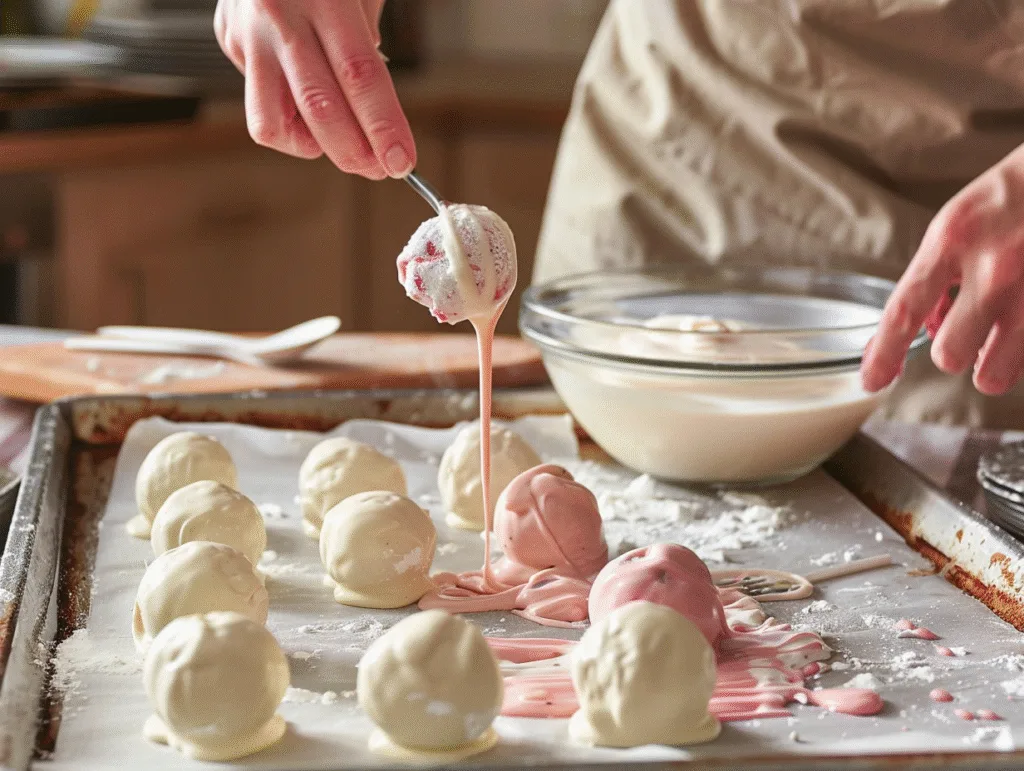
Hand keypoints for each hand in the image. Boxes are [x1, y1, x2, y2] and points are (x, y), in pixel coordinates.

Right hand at [214, 0, 415, 178]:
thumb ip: (366, 44)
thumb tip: (374, 113)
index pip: (360, 76)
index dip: (383, 125)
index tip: (401, 160)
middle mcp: (280, 16)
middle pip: (319, 107)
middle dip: (354, 151)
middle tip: (379, 170)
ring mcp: (248, 33)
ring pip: (271, 121)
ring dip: (313, 148)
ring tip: (340, 144)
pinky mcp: (228, 41)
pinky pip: (260, 103)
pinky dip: (288, 122)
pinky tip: (305, 110)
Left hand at [862, 144, 1023, 395]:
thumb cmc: (1016, 195)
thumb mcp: (961, 221)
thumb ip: (938, 272)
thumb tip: (924, 326)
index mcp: (953, 240)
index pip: (902, 310)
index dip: (882, 354)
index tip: (872, 380)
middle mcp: (995, 268)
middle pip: (950, 354)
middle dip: (953, 354)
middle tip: (966, 338)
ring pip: (995, 373)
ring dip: (992, 366)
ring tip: (1000, 341)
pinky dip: (1021, 349)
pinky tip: (1022, 321)